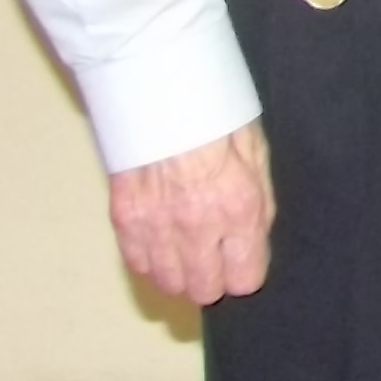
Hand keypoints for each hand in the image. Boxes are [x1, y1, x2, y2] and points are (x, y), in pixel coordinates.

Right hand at [110, 120, 273, 304]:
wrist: (163, 90)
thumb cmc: (218, 117)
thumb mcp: (257, 156)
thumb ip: (257, 205)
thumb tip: (253, 242)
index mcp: (238, 210)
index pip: (244, 280)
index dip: (246, 272)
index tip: (243, 259)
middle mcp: (195, 228)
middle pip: (203, 290)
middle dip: (214, 278)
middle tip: (215, 256)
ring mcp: (155, 227)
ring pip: (168, 283)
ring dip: (181, 272)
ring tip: (187, 249)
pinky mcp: (123, 219)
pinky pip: (138, 264)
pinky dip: (151, 260)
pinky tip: (162, 242)